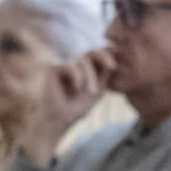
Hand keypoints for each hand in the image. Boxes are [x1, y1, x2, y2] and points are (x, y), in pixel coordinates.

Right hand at [13, 48, 115, 166]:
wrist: (60, 118)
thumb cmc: (79, 106)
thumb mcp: (98, 90)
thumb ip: (106, 74)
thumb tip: (115, 59)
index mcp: (86, 67)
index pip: (98, 53)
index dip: (109, 55)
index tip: (117, 64)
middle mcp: (74, 62)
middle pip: (92, 51)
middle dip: (104, 57)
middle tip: (113, 67)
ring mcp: (63, 63)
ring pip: (83, 61)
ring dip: (90, 76)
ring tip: (91, 92)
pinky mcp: (53, 67)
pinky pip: (71, 66)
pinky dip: (78, 77)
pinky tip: (77, 87)